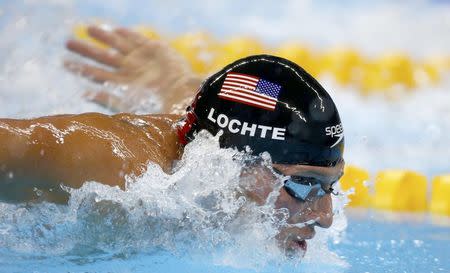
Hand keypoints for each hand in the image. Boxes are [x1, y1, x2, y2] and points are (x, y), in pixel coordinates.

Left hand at [65, 25, 200, 112]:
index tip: (64, 62)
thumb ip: (106, 99)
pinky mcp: (154, 49)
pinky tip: (117, 29)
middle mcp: (129, 71)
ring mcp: (141, 59)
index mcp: (122, 85)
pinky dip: (128, 34)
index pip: (96, 75)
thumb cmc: (156, 105)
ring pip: (118, 45)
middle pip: (103, 58)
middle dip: (86, 50)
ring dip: (103, 37)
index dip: (80, 68)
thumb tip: (83, 95)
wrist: (180, 94)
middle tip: (68, 42)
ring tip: (88, 29)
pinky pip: (138, 39)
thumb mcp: (127, 105)